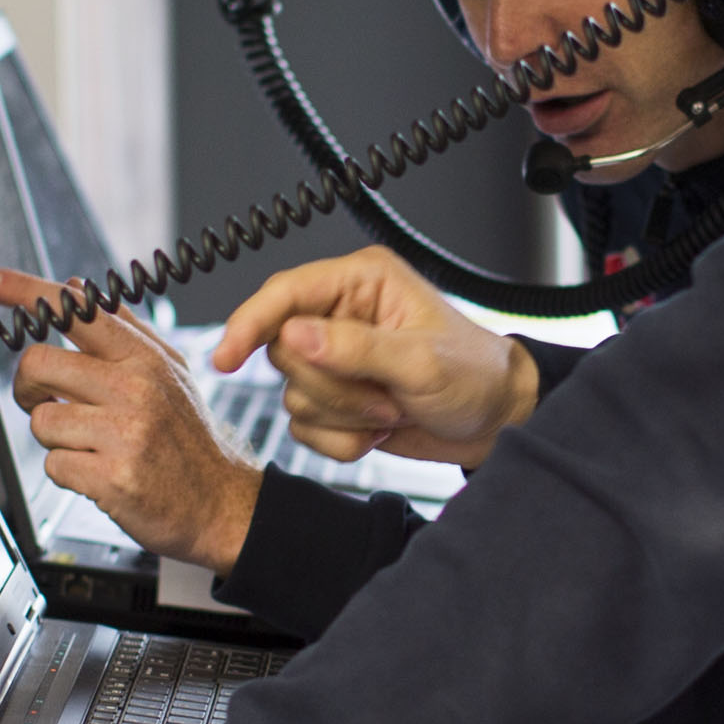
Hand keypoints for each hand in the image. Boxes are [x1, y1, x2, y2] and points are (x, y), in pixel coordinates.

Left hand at [0, 268, 263, 573]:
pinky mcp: (113, 477)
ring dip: (54, 438)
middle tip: (44, 401)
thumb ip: (124, 329)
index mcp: (145, 358)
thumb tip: (77, 287)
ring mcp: (125, 433)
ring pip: (42, 421)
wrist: (222, 504)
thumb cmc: (189, 440)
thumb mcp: (170, 373)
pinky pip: (54, 465)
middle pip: (39, 363)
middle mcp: (136, 388)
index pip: (76, 310)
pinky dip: (68, 472)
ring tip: (91, 444)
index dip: (24, 291)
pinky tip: (99, 472)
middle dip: (28, 387)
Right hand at [213, 247, 539, 467]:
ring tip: (393, 409)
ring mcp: (336, 361)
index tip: (226, 357)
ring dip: (344, 415)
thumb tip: (294, 335)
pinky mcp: (335, 400)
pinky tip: (382, 428)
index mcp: (362, 283)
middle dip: (333, 386)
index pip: (285, 294)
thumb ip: (356, 348)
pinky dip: (343, 440)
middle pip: (283, 352)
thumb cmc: (475, 377)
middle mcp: (341, 316)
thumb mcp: (421, 362)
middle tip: (385, 394)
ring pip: (293, 395)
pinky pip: (305, 428)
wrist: (497, 425)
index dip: (250, 322)